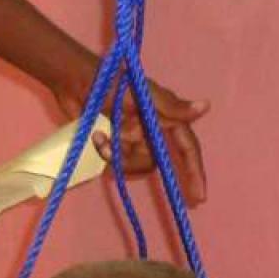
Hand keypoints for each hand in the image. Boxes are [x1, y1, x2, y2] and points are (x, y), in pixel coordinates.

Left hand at [57, 78, 211, 202]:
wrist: (71, 80)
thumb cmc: (108, 81)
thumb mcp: (141, 94)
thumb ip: (172, 107)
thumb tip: (206, 106)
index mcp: (164, 116)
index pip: (186, 147)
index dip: (195, 171)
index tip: (199, 197)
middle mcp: (151, 129)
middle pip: (155, 160)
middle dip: (133, 161)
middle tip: (112, 153)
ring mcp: (132, 138)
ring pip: (134, 164)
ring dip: (117, 156)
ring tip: (100, 137)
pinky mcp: (114, 143)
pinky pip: (117, 162)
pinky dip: (106, 153)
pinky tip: (95, 137)